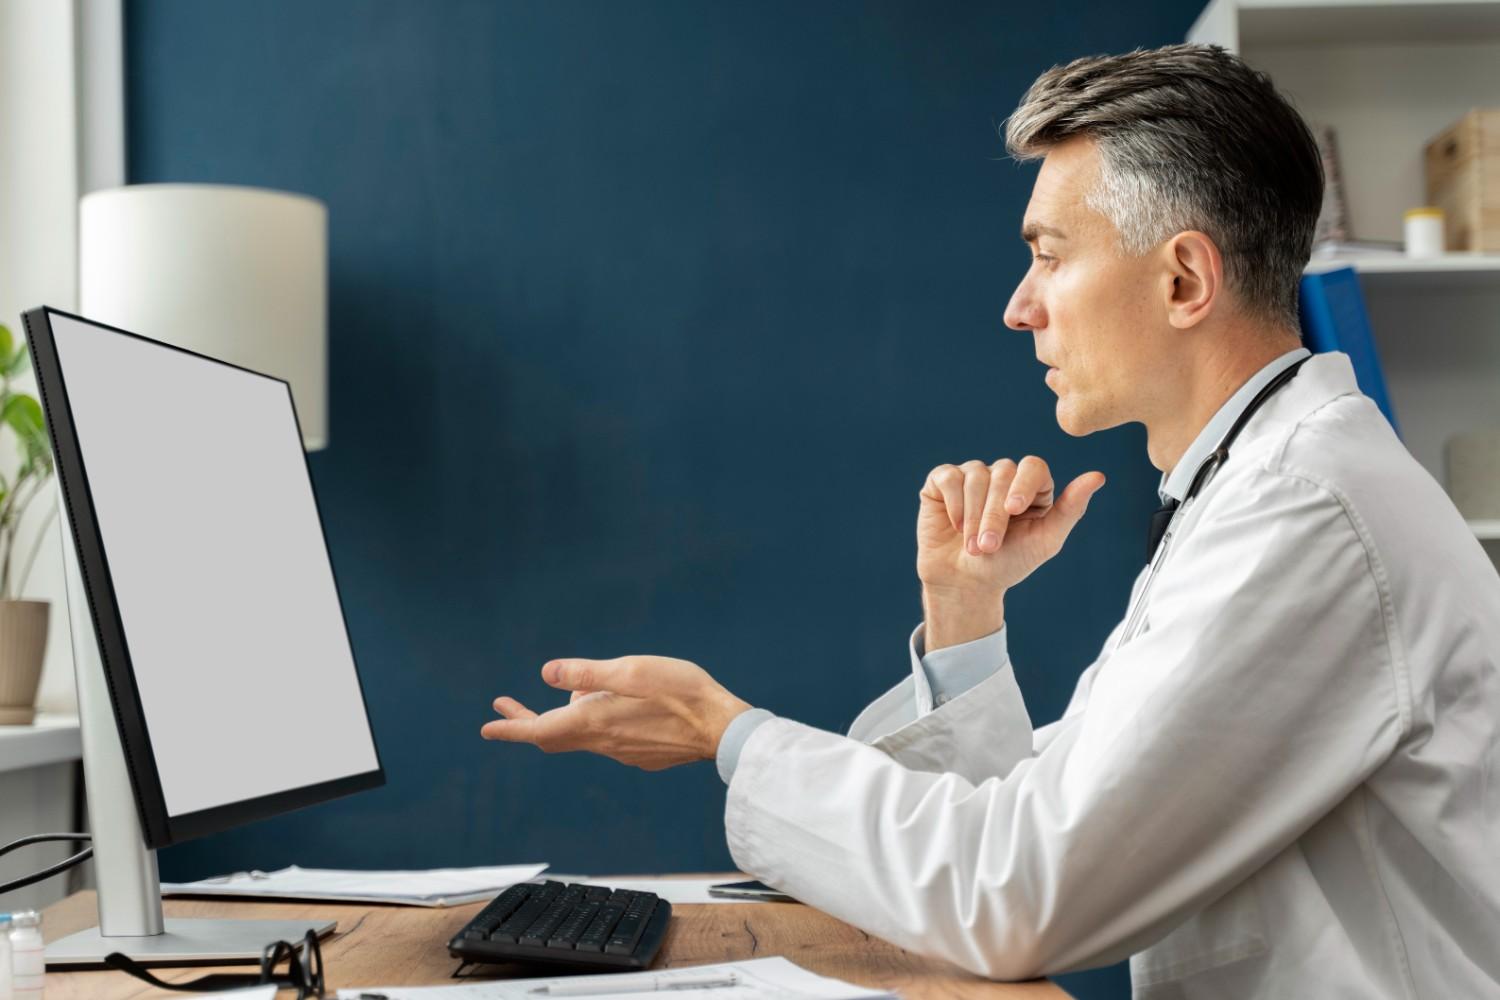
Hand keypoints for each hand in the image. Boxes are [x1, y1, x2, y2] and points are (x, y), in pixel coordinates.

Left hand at [481, 656, 752, 770]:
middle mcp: (603, 743)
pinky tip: (617, 705)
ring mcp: (622, 753)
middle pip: (553, 736)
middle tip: (505, 706)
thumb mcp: (632, 670)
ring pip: (582, 735)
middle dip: (526, 721)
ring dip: (569, 715)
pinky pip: (607, 739)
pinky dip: (597, 722)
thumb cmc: (682, 692)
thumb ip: (587, 674)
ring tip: (583, 689)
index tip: (486, 727)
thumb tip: (546, 674)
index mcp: (594, 721)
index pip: (539, 730)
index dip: (510, 728)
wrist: (723, 729)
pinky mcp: (640, 755)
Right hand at [918, 457, 1103, 647]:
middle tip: (988, 546)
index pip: (1032, 466)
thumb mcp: (1045, 541)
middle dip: (993, 514)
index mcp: (1032, 486)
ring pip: (974, 476)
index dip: (1023, 485)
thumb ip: (1071, 509)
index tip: (1013, 510)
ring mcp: (972, 476)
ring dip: (972, 516)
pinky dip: (953, 504)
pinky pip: (948, 477)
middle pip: (1001, 473)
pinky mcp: (944, 482)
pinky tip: (954, 526)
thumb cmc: (1009, 563)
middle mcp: (1003, 476)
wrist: (966, 583)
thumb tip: (1098, 476)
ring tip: (972, 546)